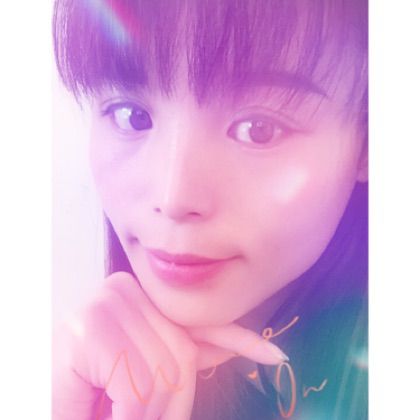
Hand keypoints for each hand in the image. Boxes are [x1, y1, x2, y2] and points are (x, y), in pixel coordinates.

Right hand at [52, 272, 286, 419]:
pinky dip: (127, 415)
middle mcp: (122, 288)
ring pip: (161, 375)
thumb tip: (233, 348)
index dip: (236, 338)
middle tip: (137, 416)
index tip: (274, 355)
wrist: (39, 393)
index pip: (195, 319)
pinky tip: (102, 409)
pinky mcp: (87, 329)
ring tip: (118, 412)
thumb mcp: (146, 366)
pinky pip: (134, 387)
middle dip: (170, 404)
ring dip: (145, 415)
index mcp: (138, 295)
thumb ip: (183, 351)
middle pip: (182, 354)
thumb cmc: (87, 385)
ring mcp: (104, 304)